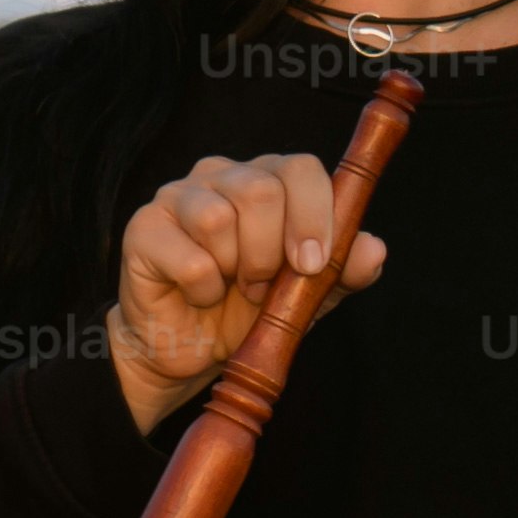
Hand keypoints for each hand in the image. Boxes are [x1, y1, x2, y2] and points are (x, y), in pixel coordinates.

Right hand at [113, 152, 393, 434]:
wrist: (189, 350)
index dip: (315, 215)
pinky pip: (189, 257)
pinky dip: (204, 288)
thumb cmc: (248, 310)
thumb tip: (374, 248)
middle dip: (271, 252)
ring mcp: (177, 196)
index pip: (301, 168)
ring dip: (236, 269)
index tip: (313, 262)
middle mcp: (221, 175)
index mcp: (267, 179)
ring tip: (232, 287)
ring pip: (220, 218)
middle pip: (261, 189)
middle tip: (263, 284)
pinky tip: (199, 294)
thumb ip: (344, 270)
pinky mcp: (144, 227)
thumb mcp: (308, 295)